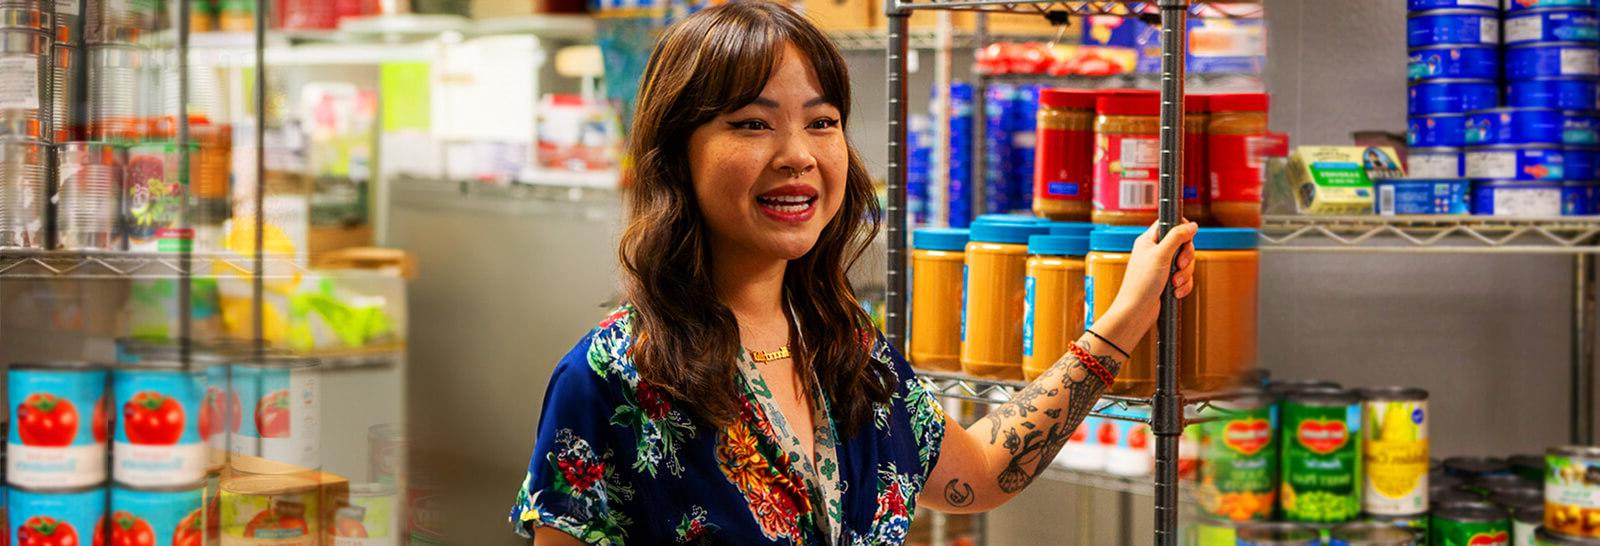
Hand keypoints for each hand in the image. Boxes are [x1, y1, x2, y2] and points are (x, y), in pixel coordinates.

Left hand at [1098, 222, 1197, 347]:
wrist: (1136, 312)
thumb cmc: (1141, 284)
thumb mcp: (1161, 255)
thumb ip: (1177, 237)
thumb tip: (1191, 225)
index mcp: (1149, 241)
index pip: (1169, 224)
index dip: (1181, 229)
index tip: (1187, 239)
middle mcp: (1155, 252)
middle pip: (1183, 244)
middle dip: (1186, 258)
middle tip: (1179, 266)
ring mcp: (1162, 267)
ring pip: (1186, 263)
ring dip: (1184, 274)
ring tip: (1174, 283)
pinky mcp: (1167, 281)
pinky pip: (1185, 278)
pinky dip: (1183, 285)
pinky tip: (1175, 292)